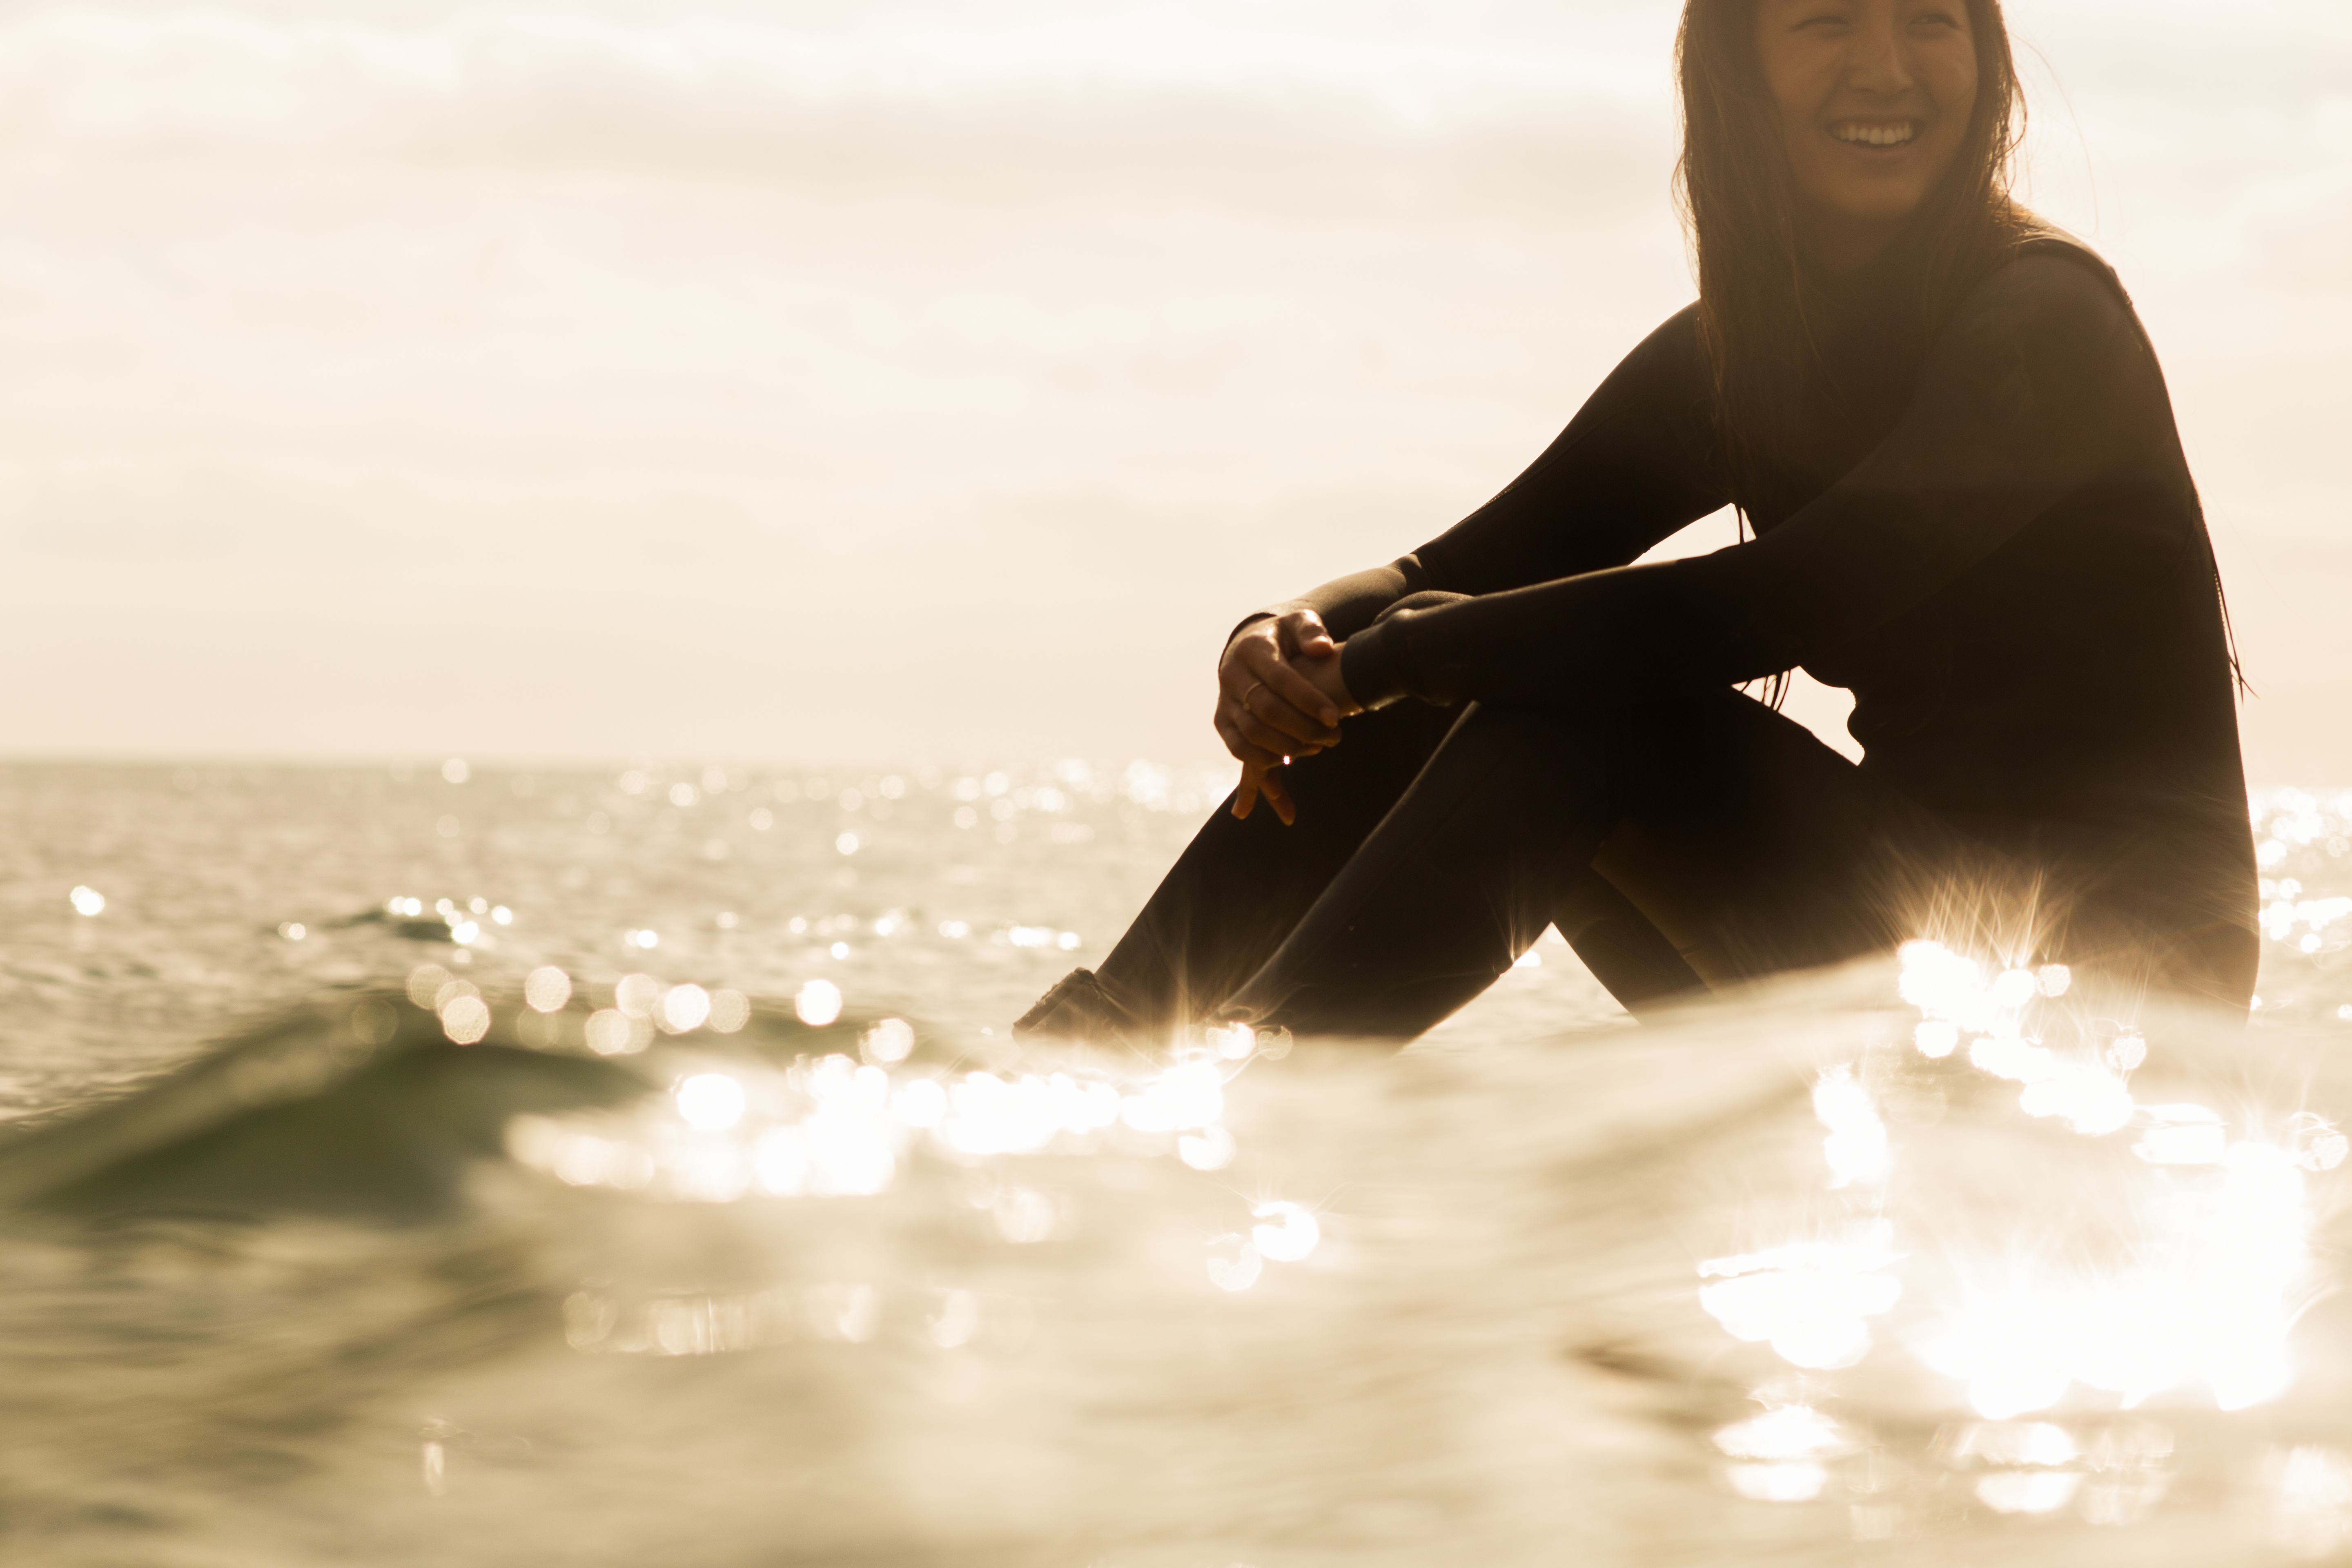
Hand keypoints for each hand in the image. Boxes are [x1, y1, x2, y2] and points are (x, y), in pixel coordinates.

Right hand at [1215, 610, 1359, 825]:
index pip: (1279, 679)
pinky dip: (1262, 765)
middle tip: (1334, 737)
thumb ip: (1311, 630)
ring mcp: (1224, 701)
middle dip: (1302, 728)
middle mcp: (1231, 676)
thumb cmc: (1284, 637)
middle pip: (1265, 711)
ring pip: (1251, 735)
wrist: (1251, 647)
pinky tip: (1289, 769)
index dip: (1307, 700)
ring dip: (1286, 748)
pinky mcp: (1222, 723)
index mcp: (1251, 649)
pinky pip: (1239, 750)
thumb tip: (1322, 648)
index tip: (1334, 716)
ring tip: (1318, 749)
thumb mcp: (1299, 623)